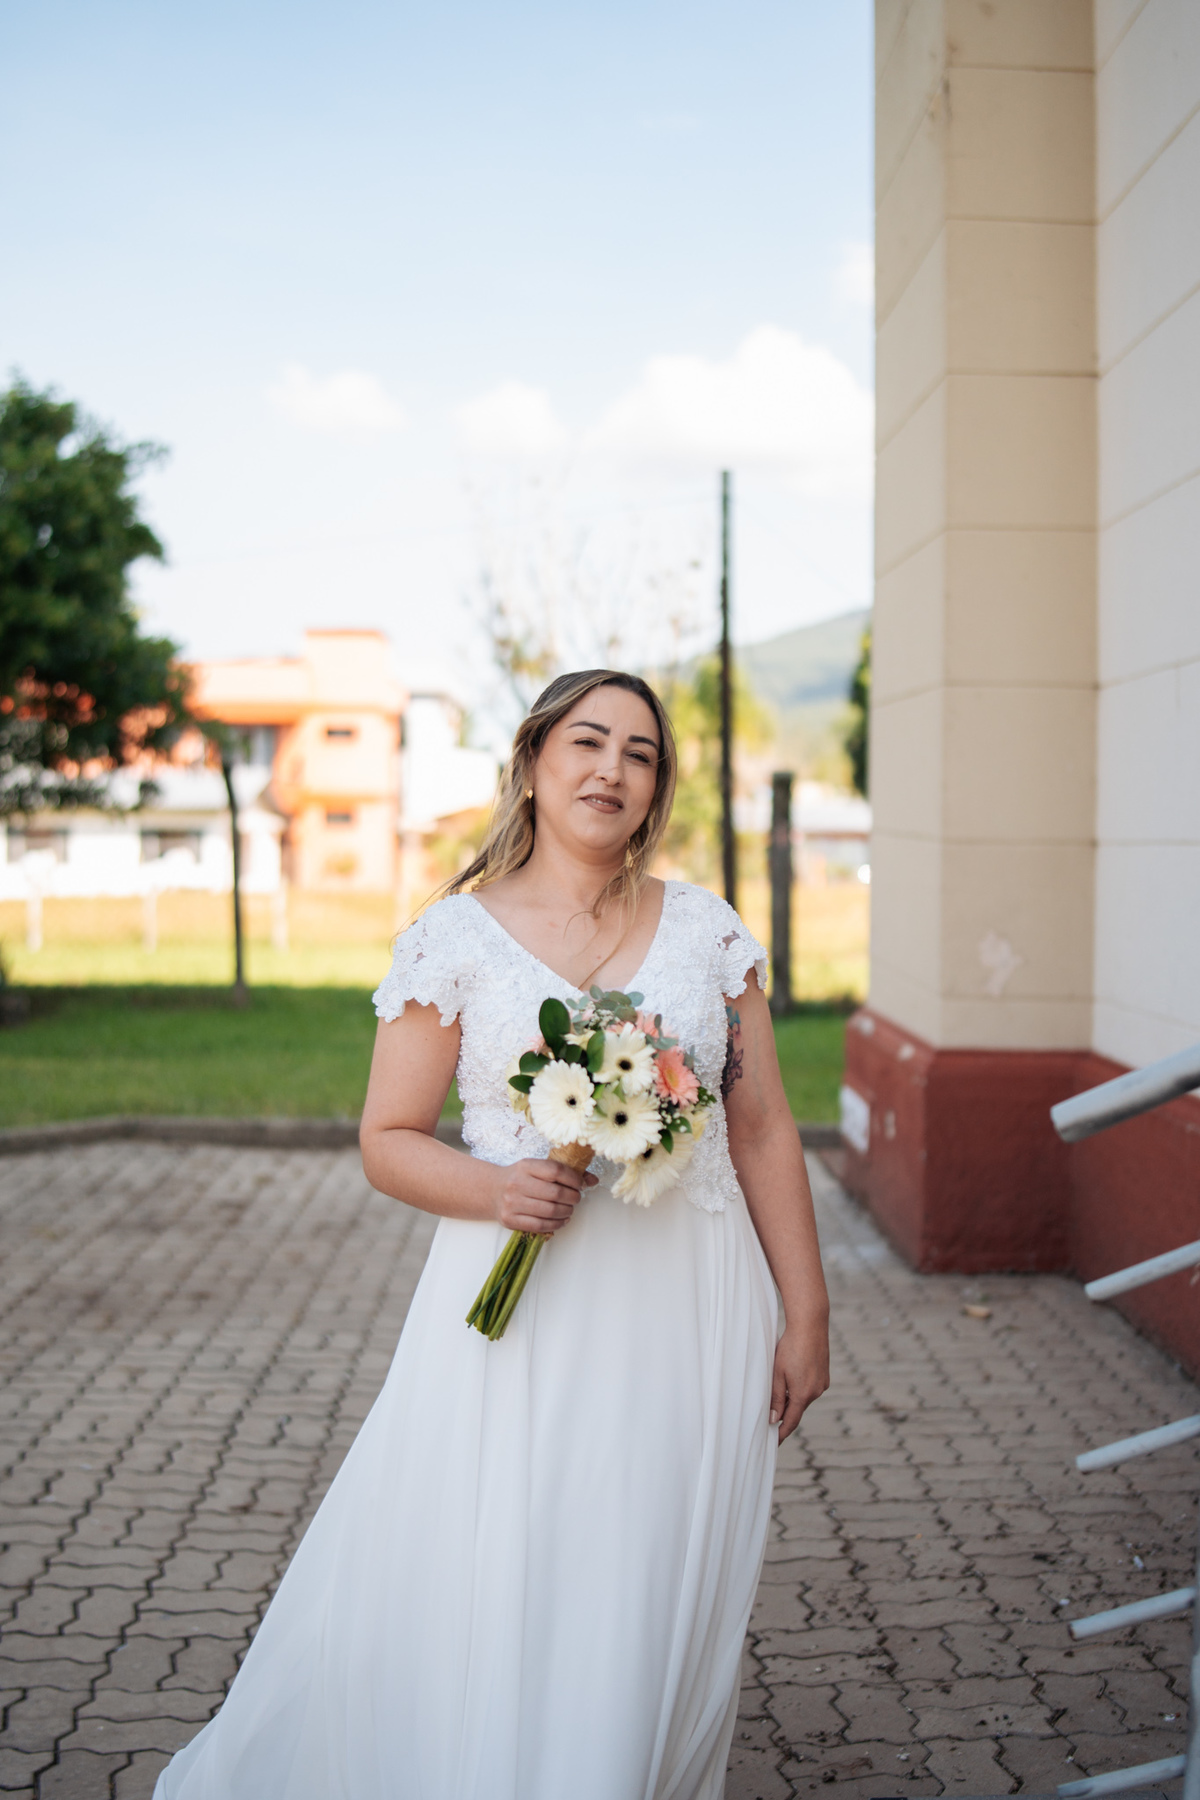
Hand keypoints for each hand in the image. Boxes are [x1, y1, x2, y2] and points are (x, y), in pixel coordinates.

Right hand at [490, 1158, 596, 1235]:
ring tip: (569, 1208)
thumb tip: (593, 1180)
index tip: (581, 1184)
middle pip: (555, 1193)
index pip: (556, 1170)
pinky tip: (562, 1219)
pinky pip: (540, 1225)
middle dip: (573, 1197)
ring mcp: (512, 1203)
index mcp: (525, 1166)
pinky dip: (556, 1224)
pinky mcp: (510, 1220)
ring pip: (550, 1211)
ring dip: (567, 1211)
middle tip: (576, 1198)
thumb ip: (565, 1172)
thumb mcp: (538, 1168)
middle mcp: (517, 1183)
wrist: (491, 1190)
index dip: (574, 1178)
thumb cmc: (520, 1178)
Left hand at [769, 1314, 829, 1442]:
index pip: (791, 1421)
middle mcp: (816, 1392)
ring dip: (793, 1398)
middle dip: (785, 1413)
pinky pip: (811, 1388)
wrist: (811, 1326)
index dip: (781, 1433)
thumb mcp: (777, 1373)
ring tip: (780, 1389)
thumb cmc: (790, 1348)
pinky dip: (800, 1388)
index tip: (774, 1442)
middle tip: (770, 1418)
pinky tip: (793, 1376)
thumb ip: (776, 1398)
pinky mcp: (825, 1376)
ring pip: (804, 1398)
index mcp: (802, 1394)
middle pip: (797, 1409)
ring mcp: (822, 1384)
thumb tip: (773, 1420)